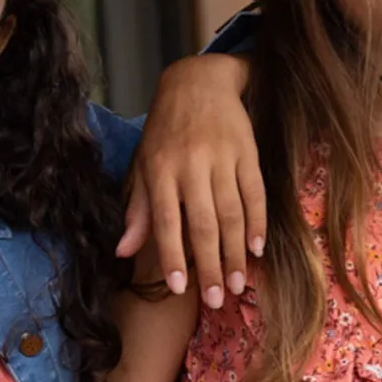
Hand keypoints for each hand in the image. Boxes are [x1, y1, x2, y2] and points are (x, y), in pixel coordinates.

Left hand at [119, 54, 262, 308]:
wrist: (198, 81)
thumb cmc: (165, 131)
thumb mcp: (144, 164)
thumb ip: (138, 210)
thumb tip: (123, 251)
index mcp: (160, 169)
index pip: (166, 220)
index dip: (174, 255)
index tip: (181, 288)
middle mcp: (191, 164)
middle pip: (203, 223)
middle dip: (211, 265)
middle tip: (219, 300)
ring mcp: (222, 158)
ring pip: (232, 213)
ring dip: (237, 252)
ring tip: (239, 284)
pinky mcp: (248, 152)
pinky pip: (255, 193)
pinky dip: (258, 223)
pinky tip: (258, 249)